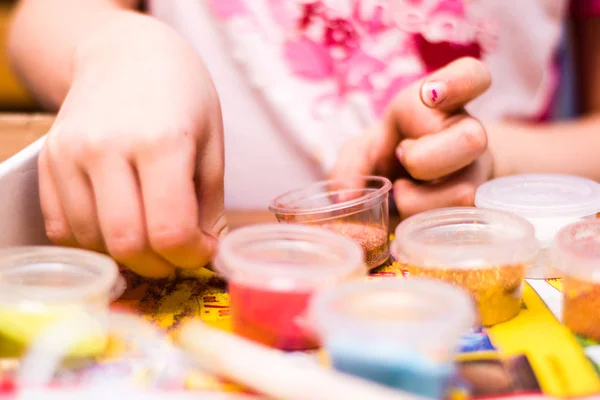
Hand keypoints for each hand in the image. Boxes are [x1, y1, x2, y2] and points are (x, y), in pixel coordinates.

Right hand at [38, 19, 226, 277]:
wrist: (126, 55)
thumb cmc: (180, 96)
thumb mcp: (211, 143)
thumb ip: (209, 203)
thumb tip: (204, 251)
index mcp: (161, 143)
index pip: (170, 230)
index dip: (190, 256)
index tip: (201, 250)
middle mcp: (108, 148)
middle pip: (126, 243)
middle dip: (158, 265)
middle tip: (176, 256)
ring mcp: (70, 154)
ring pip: (91, 241)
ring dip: (124, 255)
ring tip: (149, 236)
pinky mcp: (46, 161)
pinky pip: (60, 228)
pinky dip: (92, 241)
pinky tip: (117, 226)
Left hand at [331, 57, 492, 217]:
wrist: (417, 181)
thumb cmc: (390, 154)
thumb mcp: (363, 151)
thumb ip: (349, 167)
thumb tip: (345, 199)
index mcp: (442, 102)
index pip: (471, 75)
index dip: (458, 82)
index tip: (432, 94)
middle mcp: (469, 132)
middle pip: (471, 139)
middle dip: (424, 159)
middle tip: (403, 159)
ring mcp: (479, 170)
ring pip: (463, 191)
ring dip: (421, 200)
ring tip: (403, 190)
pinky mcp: (479, 205)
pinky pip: (457, 221)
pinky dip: (425, 220)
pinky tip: (414, 211)